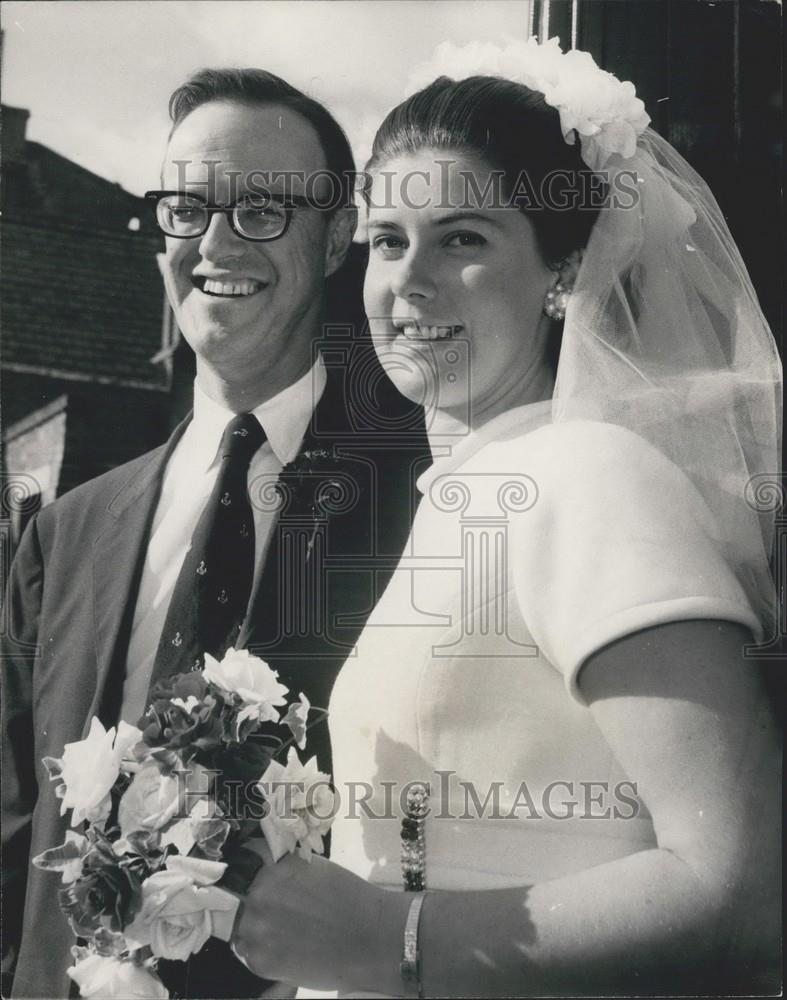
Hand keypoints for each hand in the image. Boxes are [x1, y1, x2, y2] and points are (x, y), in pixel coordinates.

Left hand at [231, 843, 408, 992]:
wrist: (369, 938)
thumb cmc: (347, 896)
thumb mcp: (312, 867)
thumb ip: (282, 866)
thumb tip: (262, 864)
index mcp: (270, 867)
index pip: (242, 861)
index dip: (247, 868)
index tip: (250, 873)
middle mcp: (256, 895)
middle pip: (236, 894)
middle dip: (252, 899)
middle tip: (274, 908)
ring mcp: (255, 930)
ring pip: (239, 925)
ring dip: (253, 926)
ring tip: (280, 930)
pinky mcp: (259, 960)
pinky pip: (248, 951)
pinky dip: (261, 950)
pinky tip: (283, 947)